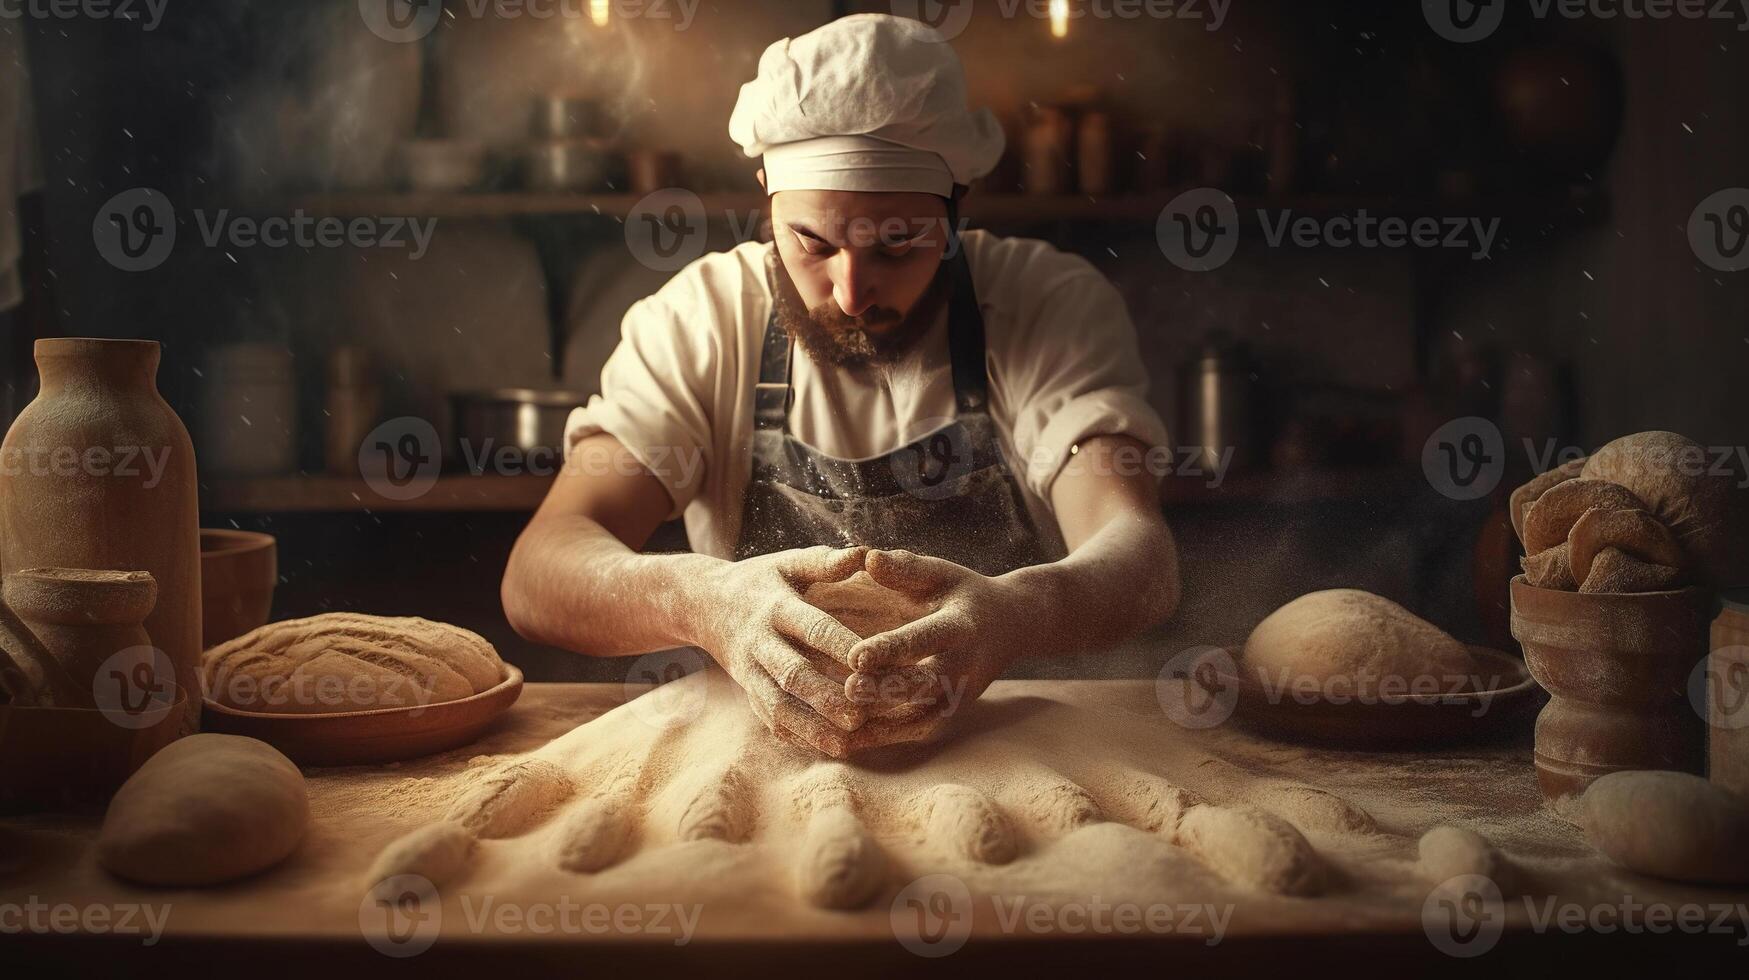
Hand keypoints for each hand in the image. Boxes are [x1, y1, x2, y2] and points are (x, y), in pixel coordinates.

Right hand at [694, 546, 870, 756]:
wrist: (701, 604)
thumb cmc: (760, 580)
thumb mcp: (787, 563)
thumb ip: (825, 562)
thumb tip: (866, 553)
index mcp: (775, 607)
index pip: (811, 627)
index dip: (840, 645)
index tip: (871, 660)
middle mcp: (760, 643)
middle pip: (792, 674)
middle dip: (825, 696)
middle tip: (862, 715)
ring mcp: (749, 673)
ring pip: (777, 706)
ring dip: (811, 727)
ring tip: (847, 743)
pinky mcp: (747, 693)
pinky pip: (770, 720)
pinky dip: (797, 737)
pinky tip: (827, 749)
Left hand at [840, 549, 1033, 751]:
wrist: (1011, 626)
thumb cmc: (964, 592)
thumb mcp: (941, 572)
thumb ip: (905, 567)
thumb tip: (868, 558)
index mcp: (959, 627)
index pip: (924, 639)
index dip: (890, 648)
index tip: (855, 655)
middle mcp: (963, 666)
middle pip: (924, 685)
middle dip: (886, 691)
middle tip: (847, 691)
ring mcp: (959, 695)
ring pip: (920, 719)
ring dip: (881, 726)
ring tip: (839, 729)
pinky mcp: (951, 714)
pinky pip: (916, 732)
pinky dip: (883, 739)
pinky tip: (846, 743)